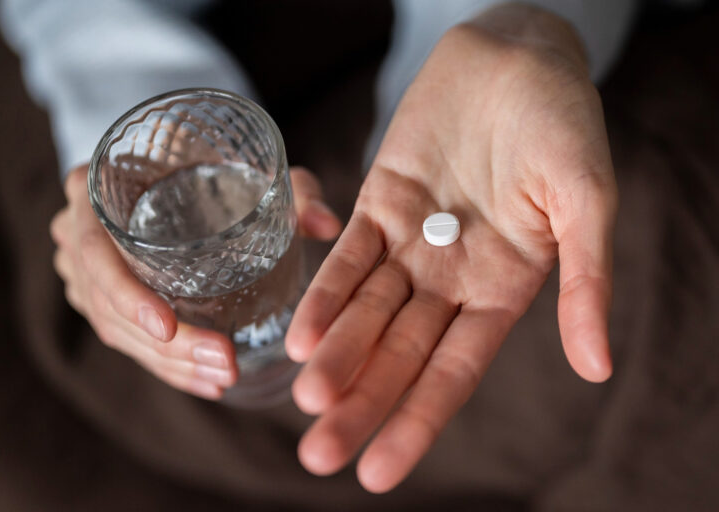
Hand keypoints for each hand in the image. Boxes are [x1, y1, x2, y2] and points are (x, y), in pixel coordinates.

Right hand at [51, 164, 340, 399]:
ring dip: (170, 365)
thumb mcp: (250, 162)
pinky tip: (205, 381)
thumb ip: (291, 187)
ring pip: (116, 332)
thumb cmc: (210, 157)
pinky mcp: (102, 297)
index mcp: (93, 185)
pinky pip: (126, 339)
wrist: (175, 162)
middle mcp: (76, 229)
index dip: (126, 294)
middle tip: (225, 365)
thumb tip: (326, 224)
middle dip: (168, 347)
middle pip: (107, 305)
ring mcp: (84, 269)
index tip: (168, 327)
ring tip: (224, 379)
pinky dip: (165, 364)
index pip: (93, 249)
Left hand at [286, 5, 616, 491]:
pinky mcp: (378, 206)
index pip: (453, 373)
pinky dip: (326, 294)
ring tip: (304, 403)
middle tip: (317, 455)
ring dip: (334, 356)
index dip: (416, 421)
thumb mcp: (588, 204)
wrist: (515, 58)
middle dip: (360, 403)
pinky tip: (300, 335)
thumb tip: (597, 368)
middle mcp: (451, 280)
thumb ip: (586, 284)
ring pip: (366, 313)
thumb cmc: (564, 126)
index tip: (378, 472)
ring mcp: (411, 245)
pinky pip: (348, 258)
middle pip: (398, 355)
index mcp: (503, 290)